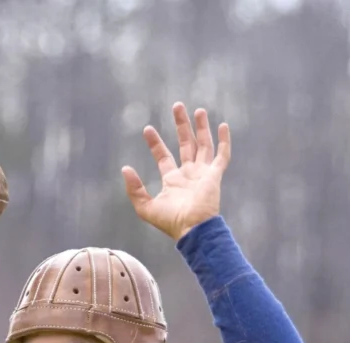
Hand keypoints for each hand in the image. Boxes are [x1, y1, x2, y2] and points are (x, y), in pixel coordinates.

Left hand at [122, 102, 230, 240]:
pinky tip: (223, 125)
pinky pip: (222, 156)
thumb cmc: (171, 222)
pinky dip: (224, 141)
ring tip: (198, 110)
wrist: (193, 229)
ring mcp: (202, 174)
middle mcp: (188, 174)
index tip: (148, 129)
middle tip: (177, 106)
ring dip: (201, 127)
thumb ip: (134, 189)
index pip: (164, 156)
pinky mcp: (215, 175)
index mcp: (173, 181)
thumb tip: (125, 168)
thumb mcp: (145, 207)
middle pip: (185, 144)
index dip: (155, 143)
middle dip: (181, 126)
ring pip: (203, 145)